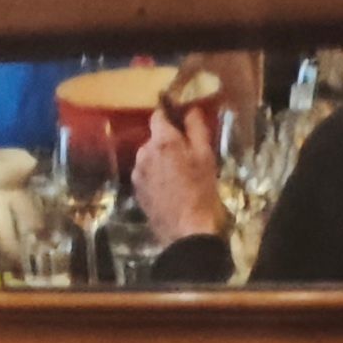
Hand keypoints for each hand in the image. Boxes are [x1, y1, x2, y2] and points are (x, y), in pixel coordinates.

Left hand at [132, 106, 227, 245]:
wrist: (187, 233)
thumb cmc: (201, 192)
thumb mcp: (205, 155)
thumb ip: (196, 127)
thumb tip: (190, 109)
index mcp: (162, 140)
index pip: (158, 115)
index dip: (170, 118)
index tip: (181, 128)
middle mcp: (144, 152)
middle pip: (154, 138)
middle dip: (167, 144)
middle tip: (185, 159)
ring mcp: (137, 173)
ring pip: (149, 157)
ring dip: (160, 161)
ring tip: (177, 178)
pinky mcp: (136, 191)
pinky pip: (146, 175)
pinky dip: (155, 177)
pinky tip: (168, 190)